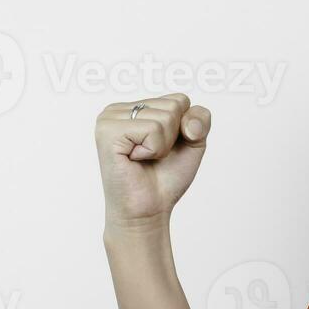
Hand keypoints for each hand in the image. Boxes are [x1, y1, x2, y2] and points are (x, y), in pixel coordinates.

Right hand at [95, 93, 211, 231]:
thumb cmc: (166, 177)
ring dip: (163, 146)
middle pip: (174, 105)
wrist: (149, 208)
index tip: (165, 148)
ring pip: (165, 117)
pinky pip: (152, 129)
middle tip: (153, 156)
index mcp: (135, 107)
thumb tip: (188, 122)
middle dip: (174, 137)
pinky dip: (153, 150)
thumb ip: (200, 119)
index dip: (184, 128)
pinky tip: (135, 159)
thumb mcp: (194, 143)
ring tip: (144, 158)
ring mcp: (109, 118)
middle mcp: (118, 108)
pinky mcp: (107, 131)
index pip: (180, 99)